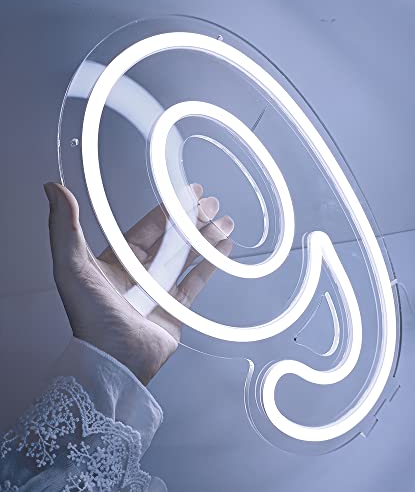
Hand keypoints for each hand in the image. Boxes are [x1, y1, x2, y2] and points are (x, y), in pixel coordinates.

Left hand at [44, 182, 233, 384]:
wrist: (115, 362)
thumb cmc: (91, 320)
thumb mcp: (72, 269)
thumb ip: (66, 229)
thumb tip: (53, 188)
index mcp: (116, 262)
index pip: (147, 229)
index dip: (168, 210)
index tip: (186, 194)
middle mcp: (138, 274)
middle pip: (171, 240)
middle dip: (192, 221)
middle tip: (211, 205)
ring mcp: (158, 291)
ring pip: (187, 257)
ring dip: (206, 239)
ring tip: (224, 222)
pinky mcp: (175, 308)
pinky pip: (196, 281)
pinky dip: (211, 264)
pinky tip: (224, 249)